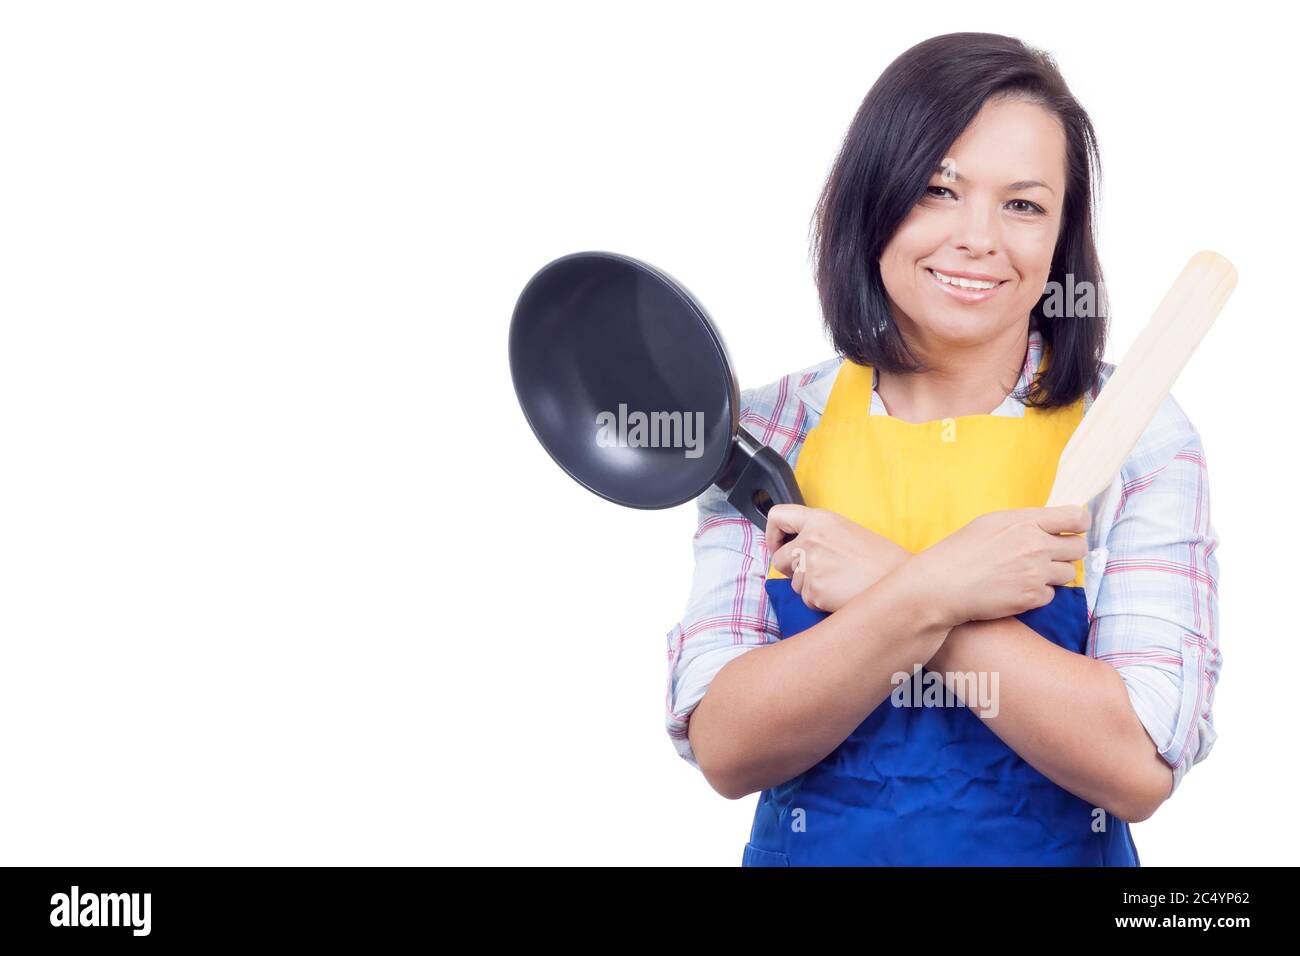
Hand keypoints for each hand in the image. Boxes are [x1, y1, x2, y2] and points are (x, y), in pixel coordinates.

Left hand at [765, 504, 910, 612]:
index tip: (778, 545)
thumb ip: (818, 535)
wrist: (902, 583)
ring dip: (810, 586)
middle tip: (816, 574)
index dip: (772, 534)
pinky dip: (819, 601)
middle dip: (790, 569)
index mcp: (820, 520)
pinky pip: (806, 599)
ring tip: (839, 582)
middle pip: (779, 559)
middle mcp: (810, 540)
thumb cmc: (880, 560)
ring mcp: (811, 566)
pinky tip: (841, 594)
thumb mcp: (846, 533)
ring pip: (793, 583)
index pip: (777, 516)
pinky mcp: (814, 591)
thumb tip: (794, 546)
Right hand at [911, 505, 1090, 626]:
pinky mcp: (1032, 598)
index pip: (1076, 518)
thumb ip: (1024, 522)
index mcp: (1025, 522)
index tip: (1073, 531)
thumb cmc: (959, 552)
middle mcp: (1036, 546)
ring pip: (1069, 573)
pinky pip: (1051, 595)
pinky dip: (1038, 594)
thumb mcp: (990, 523)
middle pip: (1079, 547)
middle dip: (1069, 552)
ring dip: (1054, 574)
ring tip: (1028, 574)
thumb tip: (1049, 525)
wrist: (941, 586)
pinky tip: (1016, 590)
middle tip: (1050, 557)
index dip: (1079, 525)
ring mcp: (1036, 573)